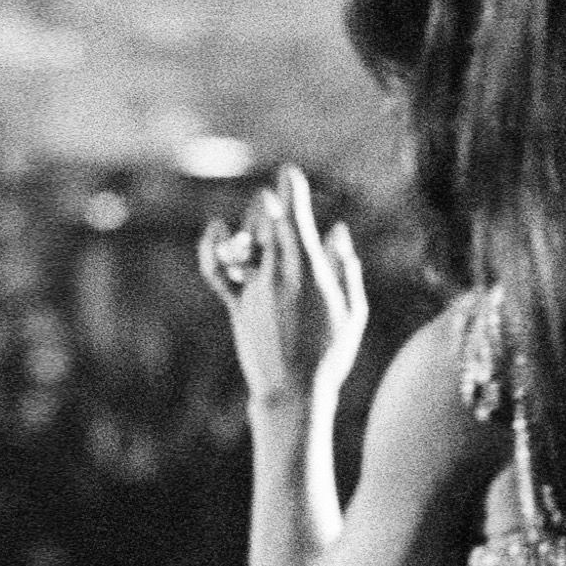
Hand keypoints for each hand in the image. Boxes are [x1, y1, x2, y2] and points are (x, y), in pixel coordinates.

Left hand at [200, 165, 367, 408]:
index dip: (291, 193)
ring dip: (252, 224)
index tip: (288, 172)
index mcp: (310, 273)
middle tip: (275, 195)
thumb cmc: (330, 355)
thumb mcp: (352, 310)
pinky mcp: (236, 304)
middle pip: (268, 225)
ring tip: (261, 214)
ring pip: (247, 242)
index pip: (296, 222)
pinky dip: (213, 247)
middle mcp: (279, 275)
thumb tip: (337, 230)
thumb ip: (344, 266)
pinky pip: (216, 269)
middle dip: (270, 204)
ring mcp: (255, 289)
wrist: (293, 393)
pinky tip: (218, 228)